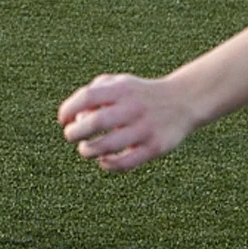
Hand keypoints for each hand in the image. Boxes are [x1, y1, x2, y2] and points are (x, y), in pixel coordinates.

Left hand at [58, 73, 196, 171]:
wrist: (184, 100)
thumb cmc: (141, 94)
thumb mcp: (121, 83)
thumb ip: (95, 92)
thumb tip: (74, 116)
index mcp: (122, 89)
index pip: (87, 97)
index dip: (68, 110)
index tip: (63, 120)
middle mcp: (133, 108)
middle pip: (96, 122)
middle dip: (75, 132)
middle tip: (70, 136)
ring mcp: (145, 128)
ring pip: (108, 146)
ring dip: (88, 151)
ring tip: (86, 149)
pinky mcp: (155, 147)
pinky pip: (126, 162)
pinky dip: (109, 164)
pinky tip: (104, 160)